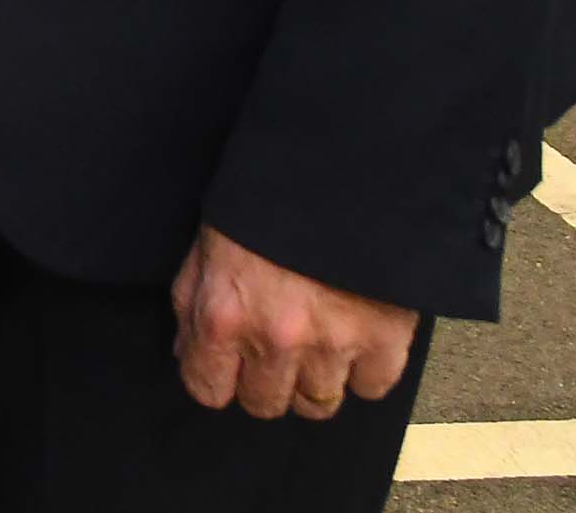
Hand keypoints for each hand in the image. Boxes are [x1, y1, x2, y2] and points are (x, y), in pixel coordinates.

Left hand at [170, 225, 417, 420]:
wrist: (334, 170)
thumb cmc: (263, 203)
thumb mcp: (206, 248)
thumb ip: (193, 308)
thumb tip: (191, 356)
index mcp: (222, 316)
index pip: (208, 390)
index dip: (219, 379)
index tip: (231, 369)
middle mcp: (274, 339)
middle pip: (266, 405)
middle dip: (268, 382)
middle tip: (278, 350)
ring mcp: (332, 344)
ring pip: (320, 404)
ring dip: (317, 378)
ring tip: (318, 339)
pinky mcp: (385, 339)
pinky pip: (372, 388)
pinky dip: (365, 370)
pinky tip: (355, 338)